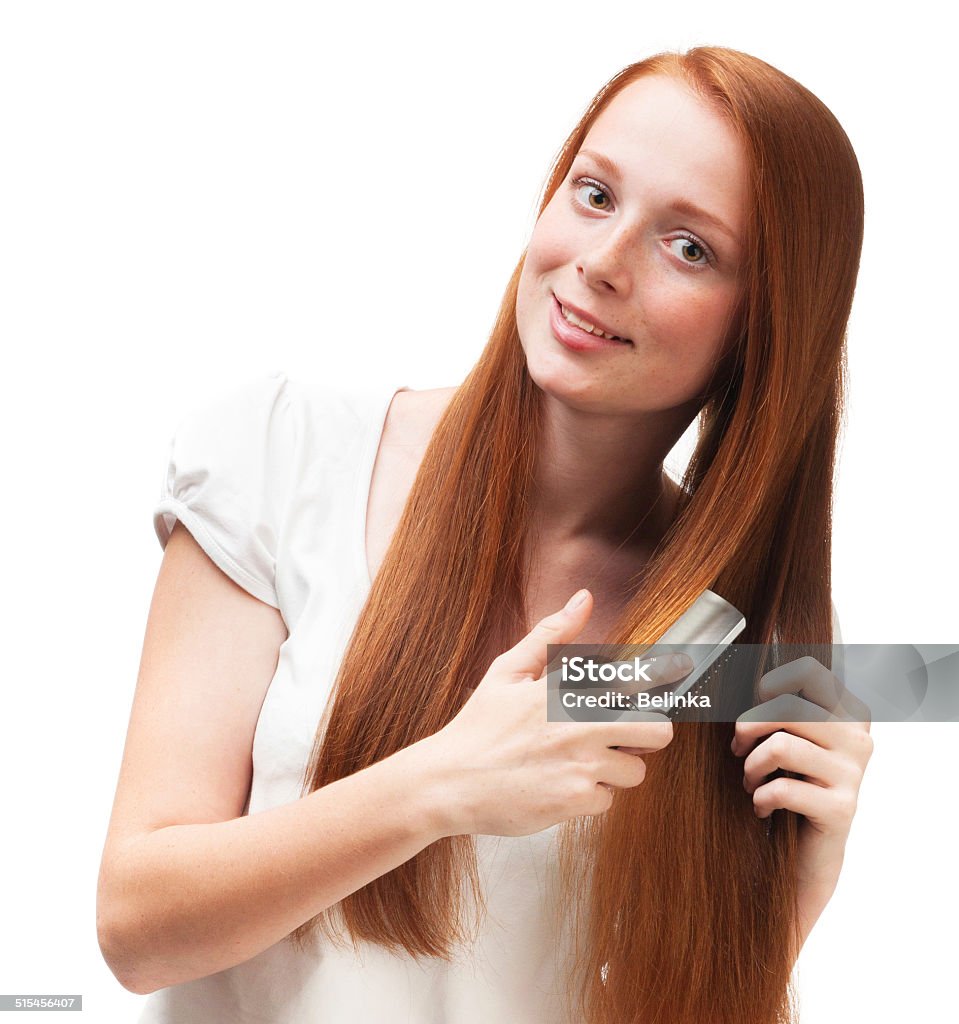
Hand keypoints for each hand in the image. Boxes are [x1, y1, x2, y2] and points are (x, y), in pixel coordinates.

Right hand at [420, 589, 684, 837]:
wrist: (447, 783)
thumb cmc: (478, 726)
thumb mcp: (508, 670)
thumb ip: (551, 635)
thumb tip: (583, 598)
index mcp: (567, 689)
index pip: (638, 684)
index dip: (661, 683)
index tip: (676, 678)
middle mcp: (580, 725)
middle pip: (658, 732)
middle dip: (647, 734)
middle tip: (622, 734)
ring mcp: (580, 765)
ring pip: (634, 771)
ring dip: (613, 769)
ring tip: (576, 762)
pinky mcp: (575, 801)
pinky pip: (607, 801)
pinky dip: (588, 797)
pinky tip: (558, 785)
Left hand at [731, 655, 873, 945]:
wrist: (806, 854)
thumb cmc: (787, 783)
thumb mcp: (784, 737)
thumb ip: (775, 704)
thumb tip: (734, 665)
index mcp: (849, 712)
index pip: (811, 671)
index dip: (771, 683)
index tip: (754, 705)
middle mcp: (858, 738)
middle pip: (787, 706)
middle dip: (748, 727)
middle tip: (739, 750)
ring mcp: (854, 774)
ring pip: (781, 746)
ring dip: (751, 767)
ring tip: (750, 782)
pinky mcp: (842, 809)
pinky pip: (783, 789)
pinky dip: (759, 798)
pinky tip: (761, 807)